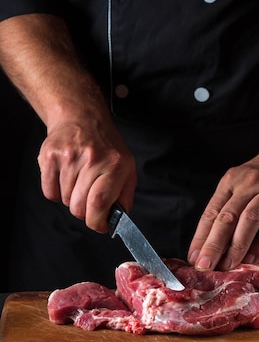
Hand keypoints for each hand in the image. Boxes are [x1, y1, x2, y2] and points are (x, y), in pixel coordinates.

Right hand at [37, 114, 136, 232]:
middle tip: (88, 198)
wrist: (81, 117)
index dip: (97, 221)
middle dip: (83, 211)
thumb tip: (118, 219)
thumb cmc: (105, 145)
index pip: (100, 202)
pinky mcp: (50, 156)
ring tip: (78, 179)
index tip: (98, 224)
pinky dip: (56, 192)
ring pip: (64, 201)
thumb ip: (125, 195)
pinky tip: (65, 176)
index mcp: (115, 164)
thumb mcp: (126, 166)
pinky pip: (49, 192)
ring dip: (70, 197)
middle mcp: (93, 159)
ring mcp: (69, 157)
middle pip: (79, 206)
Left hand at [187, 141, 258, 270]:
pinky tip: (255, 259)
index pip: (211, 212)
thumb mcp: (244, 182)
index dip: (201, 237)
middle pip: (226, 217)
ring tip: (228, 266)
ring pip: (249, 219)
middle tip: (204, 266)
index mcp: (231, 181)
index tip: (192, 258)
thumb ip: (232, 207)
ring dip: (236, 245)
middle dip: (213, 244)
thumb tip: (215, 243)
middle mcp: (248, 184)